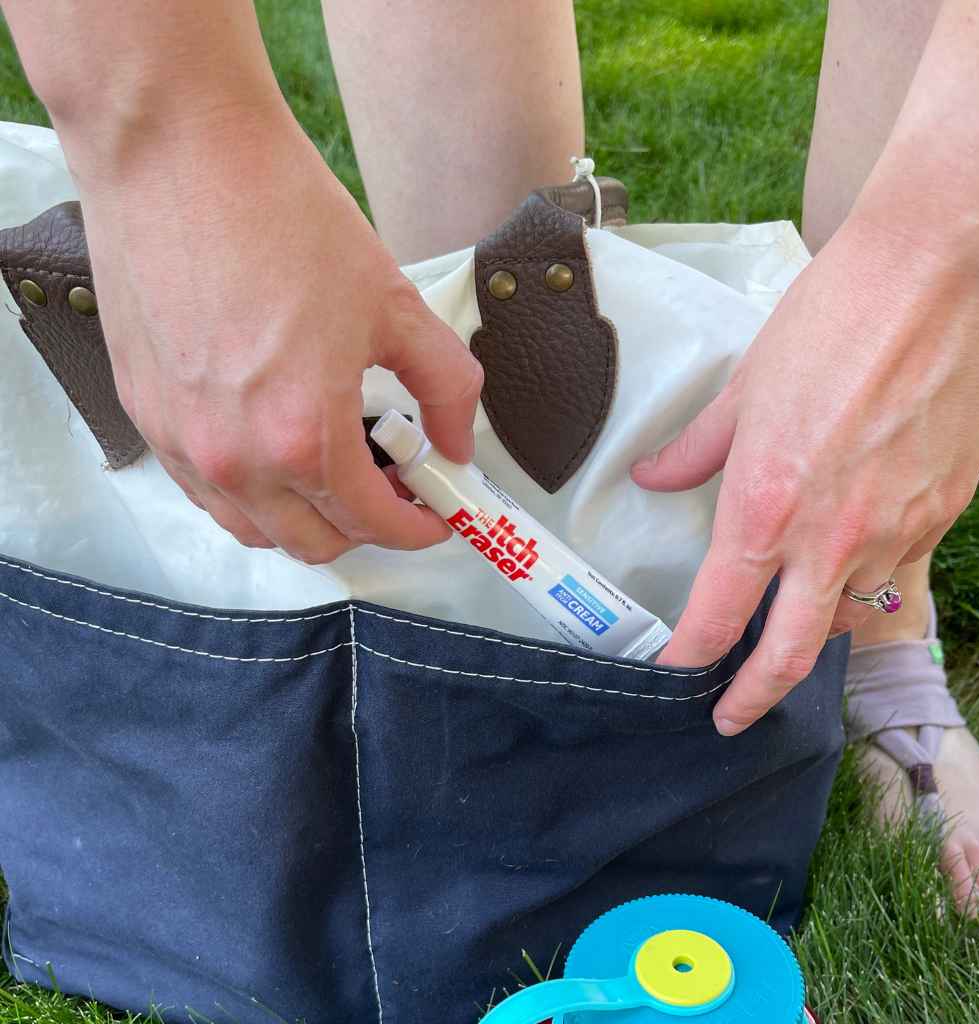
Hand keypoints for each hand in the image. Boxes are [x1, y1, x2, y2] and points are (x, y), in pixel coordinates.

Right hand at [76, 107, 481, 563]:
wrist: (178, 152)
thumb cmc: (282, 219)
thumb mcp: (395, 306)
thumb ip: (446, 388)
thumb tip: (457, 443)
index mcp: (303, 435)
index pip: (374, 523)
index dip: (418, 528)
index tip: (438, 513)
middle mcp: (234, 458)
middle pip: (315, 542)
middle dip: (368, 527)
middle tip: (395, 486)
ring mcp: (180, 441)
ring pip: (255, 528)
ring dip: (308, 517)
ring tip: (338, 466)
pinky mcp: (145, 415)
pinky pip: (206, 492)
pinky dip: (252, 492)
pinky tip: (276, 446)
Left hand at [632, 215, 978, 734]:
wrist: (942, 275)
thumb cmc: (834, 320)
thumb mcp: (745, 387)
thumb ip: (696, 450)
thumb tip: (655, 479)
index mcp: (764, 505)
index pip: (717, 614)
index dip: (690, 657)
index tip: (675, 673)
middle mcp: (829, 537)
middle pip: (787, 655)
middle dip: (752, 700)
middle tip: (729, 718)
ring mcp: (894, 533)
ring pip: (845, 616)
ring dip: (810, 631)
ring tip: (787, 624)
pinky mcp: (940, 515)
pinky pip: (895, 576)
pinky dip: (865, 587)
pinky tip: (849, 568)